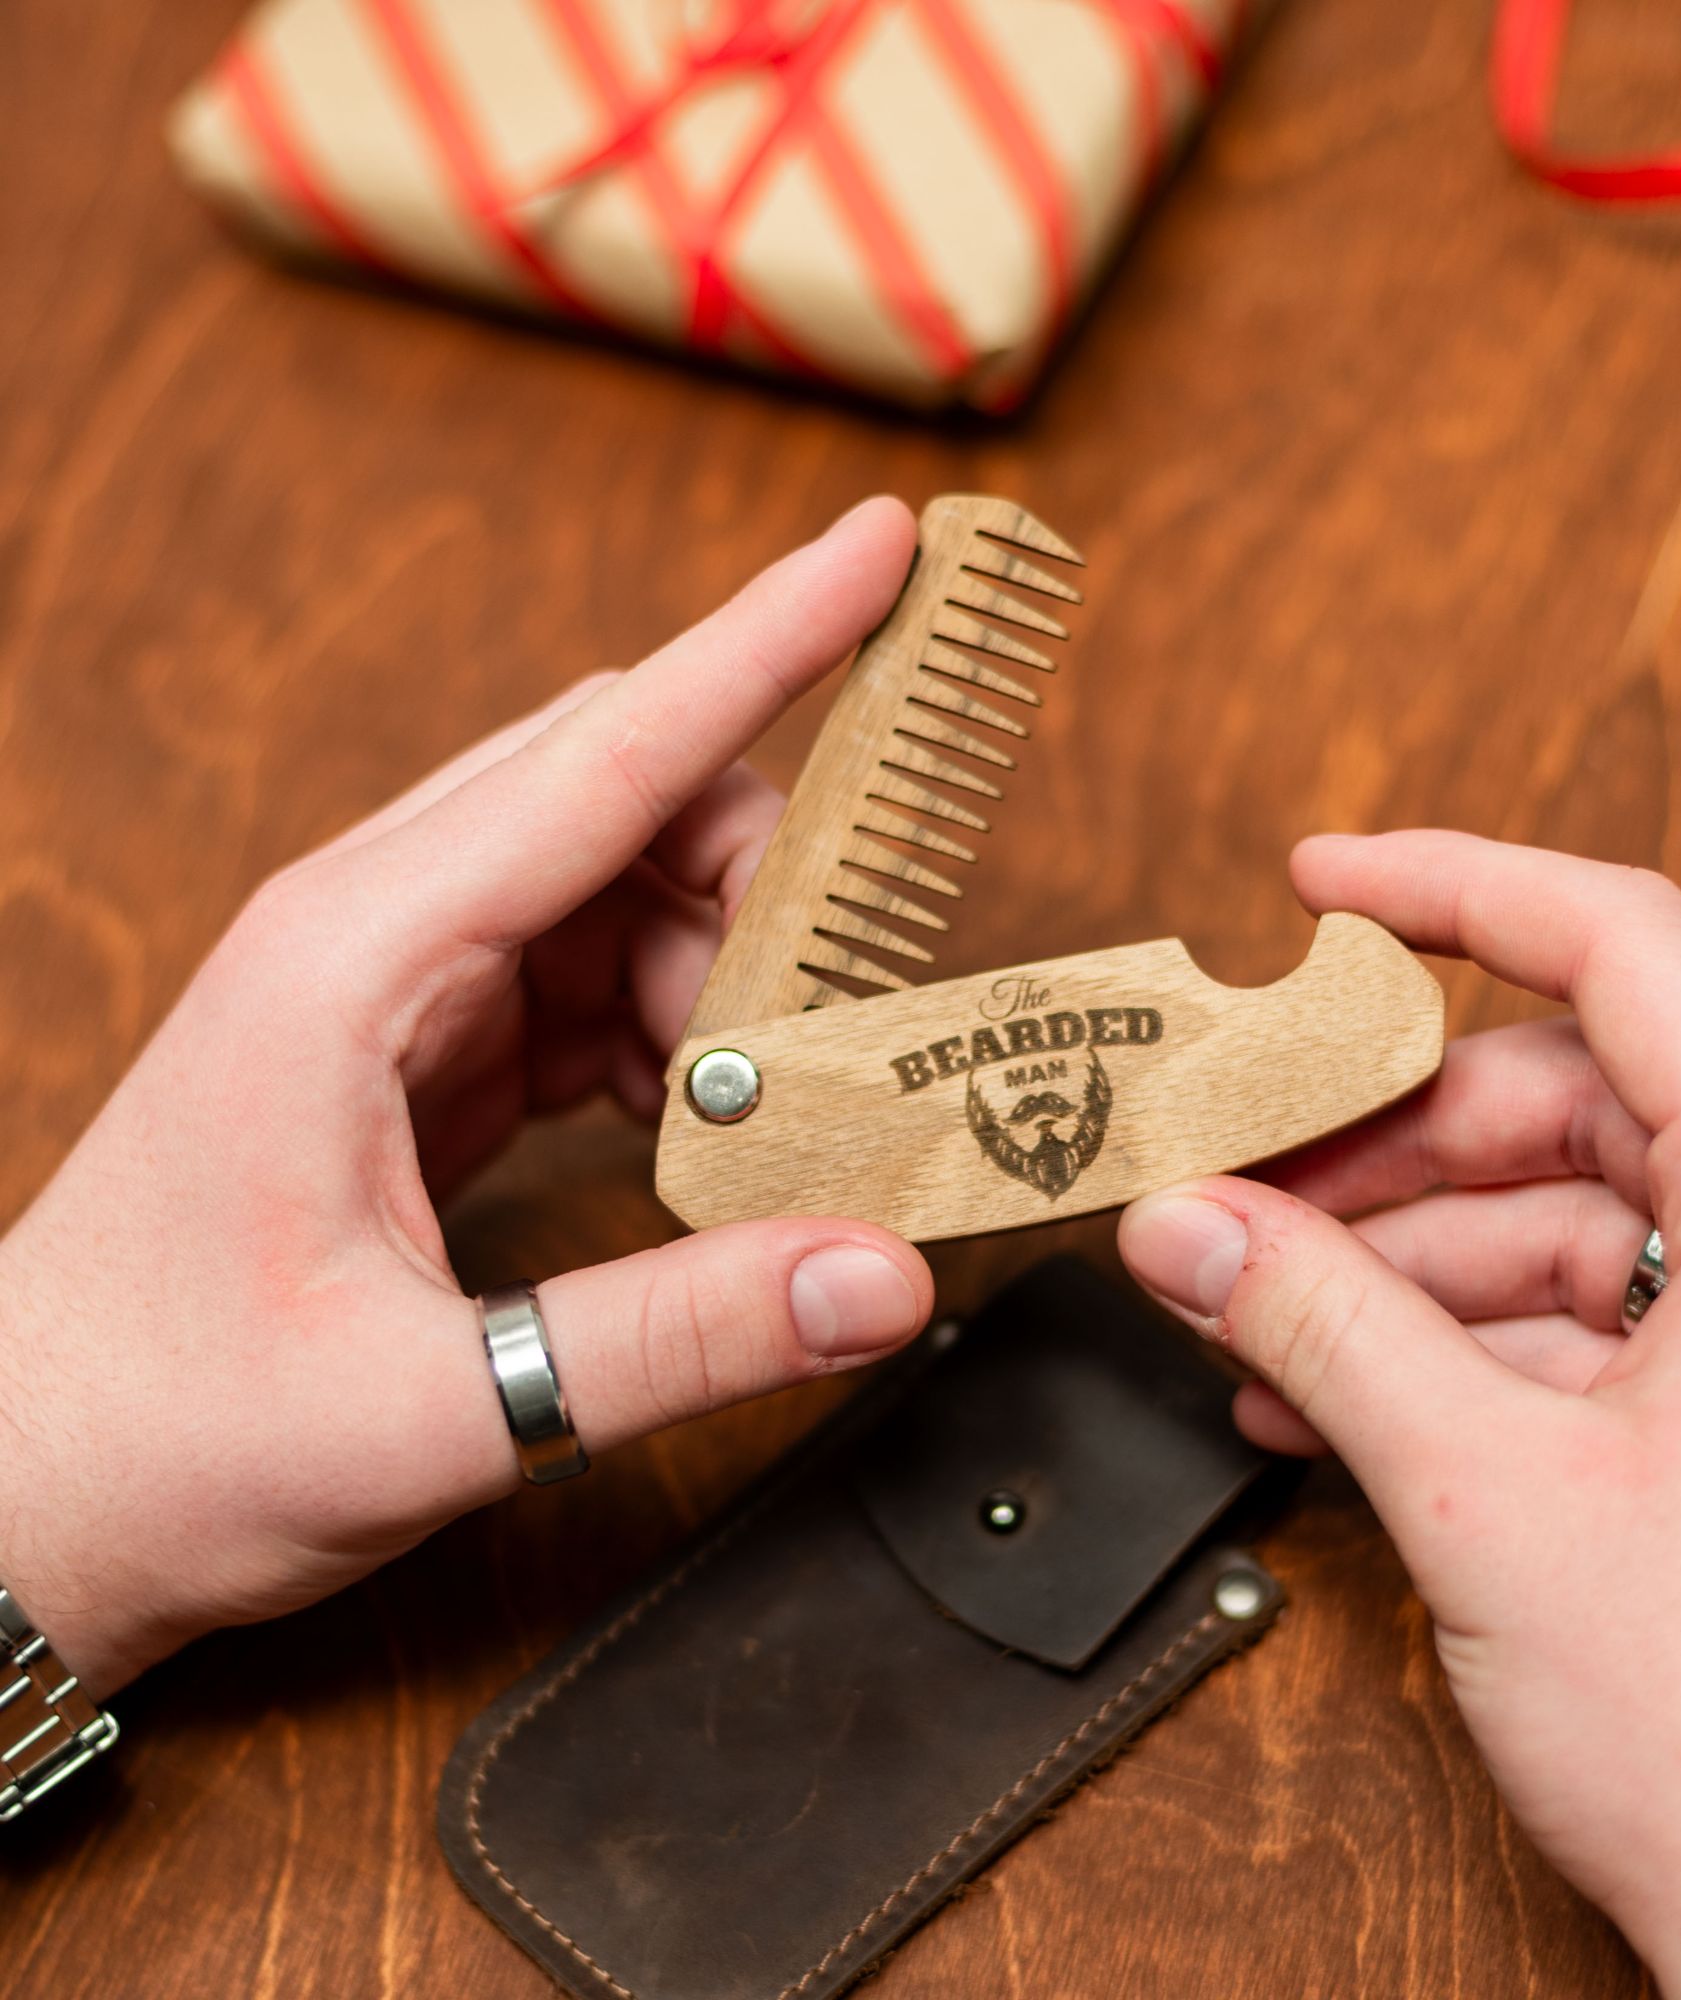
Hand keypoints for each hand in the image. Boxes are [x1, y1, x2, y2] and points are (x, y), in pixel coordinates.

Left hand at [0, 498, 934, 1695]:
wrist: (25, 1491)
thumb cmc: (166, 1435)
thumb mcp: (432, 1408)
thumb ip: (672, 1334)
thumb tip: (879, 1273)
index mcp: (353, 956)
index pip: (605, 753)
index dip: (762, 641)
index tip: (881, 548)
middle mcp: (378, 930)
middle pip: (628, 793)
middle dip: (774, 866)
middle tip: (865, 987)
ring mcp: (402, 981)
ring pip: (627, 888)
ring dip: (732, 975)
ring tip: (765, 1114)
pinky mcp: (426, 1045)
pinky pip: (599, 980)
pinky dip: (683, 1038)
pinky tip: (695, 1129)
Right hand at [1119, 832, 1680, 1997]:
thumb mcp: (1488, 1493)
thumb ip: (1320, 1322)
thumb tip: (1187, 1224)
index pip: (1623, 945)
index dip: (1452, 884)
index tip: (1318, 879)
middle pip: (1574, 1098)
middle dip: (1386, 1145)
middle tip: (1240, 1183)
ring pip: (1581, 1219)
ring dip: (1409, 1263)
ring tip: (1262, 1321)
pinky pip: (1617, 1318)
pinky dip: (1480, 1340)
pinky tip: (1351, 1392)